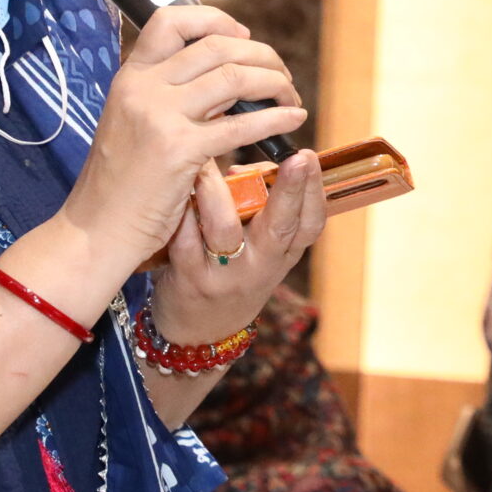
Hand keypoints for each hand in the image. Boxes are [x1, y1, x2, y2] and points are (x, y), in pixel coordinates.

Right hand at [58, 5, 306, 258]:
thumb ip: (171, 96)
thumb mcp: (134, 123)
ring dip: (274, 82)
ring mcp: (159, 116)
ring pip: (234, 77)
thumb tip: (225, 79)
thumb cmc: (120, 183)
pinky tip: (293, 121)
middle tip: (281, 74)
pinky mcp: (178, 149)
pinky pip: (241, 125)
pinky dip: (276, 118)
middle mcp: (142, 87)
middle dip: (261, 54)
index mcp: (130, 76)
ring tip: (290, 96)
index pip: (170, 20)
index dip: (215, 20)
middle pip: (215, 46)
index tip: (243, 36)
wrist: (96, 229)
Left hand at [147, 148, 326, 347]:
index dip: (313, 191)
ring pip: (225, 228)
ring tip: (206, 164)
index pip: (310, 224)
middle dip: (290, 189)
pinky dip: (184, 213)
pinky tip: (177, 194)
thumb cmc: (231, 277)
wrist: (198, 335)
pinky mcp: (191, 280)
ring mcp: (226, 275)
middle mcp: (260, 267)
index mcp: (282, 255)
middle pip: (281, 226)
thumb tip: (242, 170)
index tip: (309, 157)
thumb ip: (259, 211)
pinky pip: (187, 239)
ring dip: (216, 190)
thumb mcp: (259, 253)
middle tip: (297, 157)